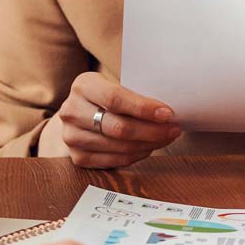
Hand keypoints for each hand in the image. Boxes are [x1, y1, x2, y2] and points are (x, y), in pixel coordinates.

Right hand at [56, 71, 180, 168]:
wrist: (83, 111)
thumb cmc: (110, 95)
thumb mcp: (118, 83)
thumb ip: (136, 93)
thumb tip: (169, 111)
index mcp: (83, 85)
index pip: (115, 98)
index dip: (143, 108)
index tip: (168, 114)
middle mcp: (71, 111)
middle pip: (118, 127)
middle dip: (151, 131)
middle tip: (173, 130)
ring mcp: (71, 136)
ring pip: (118, 146)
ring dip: (148, 144)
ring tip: (166, 138)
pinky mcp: (77, 157)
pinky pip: (114, 161)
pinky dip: (136, 155)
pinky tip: (150, 147)